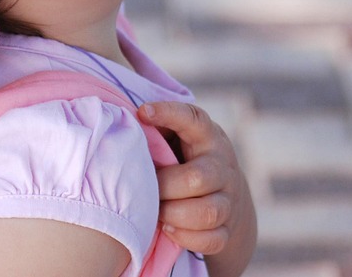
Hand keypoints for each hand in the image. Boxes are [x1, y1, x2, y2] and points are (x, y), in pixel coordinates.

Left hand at [138, 101, 256, 276]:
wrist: (224, 194)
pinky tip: (167, 229)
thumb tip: (122, 123)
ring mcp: (228, 199)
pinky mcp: (227, 228)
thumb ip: (155, 131)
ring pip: (208, 212)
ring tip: (154, 211)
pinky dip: (185, 237)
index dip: (169, 113)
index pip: (194, 119)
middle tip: (144, 188)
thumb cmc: (184, 159)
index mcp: (207, 137)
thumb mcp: (175, 138)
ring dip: (173, 215)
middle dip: (164, 187)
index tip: (142, 112)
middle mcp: (222, 167)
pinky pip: (212, 239)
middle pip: (197, 178)